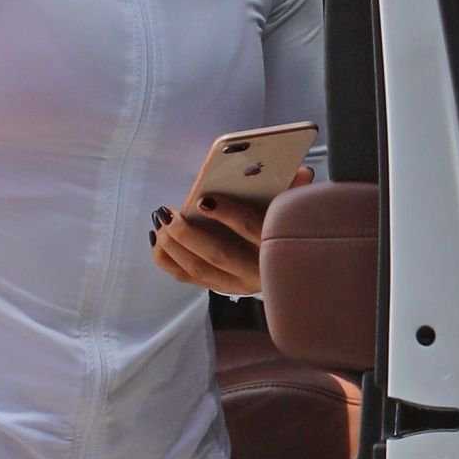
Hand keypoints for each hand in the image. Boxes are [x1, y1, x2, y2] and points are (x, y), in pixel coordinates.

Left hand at [149, 166, 314, 294]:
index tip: (203, 200)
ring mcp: (236, 283)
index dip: (227, 215)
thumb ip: (296, 191)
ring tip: (160, 222)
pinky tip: (156, 240)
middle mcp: (256, 272)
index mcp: (276, 248)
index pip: (252, 230)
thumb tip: (302, 172)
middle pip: (218, 255)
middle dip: (188, 234)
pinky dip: (168, 260)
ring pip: (199, 269)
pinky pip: (188, 278)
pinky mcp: (220, 287)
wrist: (292, 271)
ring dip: (173, 246)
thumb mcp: (294, 210)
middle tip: (168, 213)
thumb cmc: (286, 230)